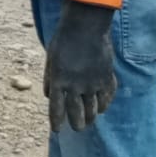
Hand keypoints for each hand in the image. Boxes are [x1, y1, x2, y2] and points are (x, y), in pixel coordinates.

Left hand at [45, 0, 116, 131]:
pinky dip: (105, 104)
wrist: (85, 27)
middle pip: (76, 113)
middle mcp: (75, 85)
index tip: (57, 130)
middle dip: (76, 123)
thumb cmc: (63, 41)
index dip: (56, 122)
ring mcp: (92, 83)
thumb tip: (48, 96)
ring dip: (91, 117)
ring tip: (89, 121)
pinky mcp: (106, 78)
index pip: (56, 109)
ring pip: (93, 109)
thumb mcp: (50, 60)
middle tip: (77, 128)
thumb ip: (49, 79)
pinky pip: (107, 97)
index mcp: (58, 81)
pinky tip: (102, 108)